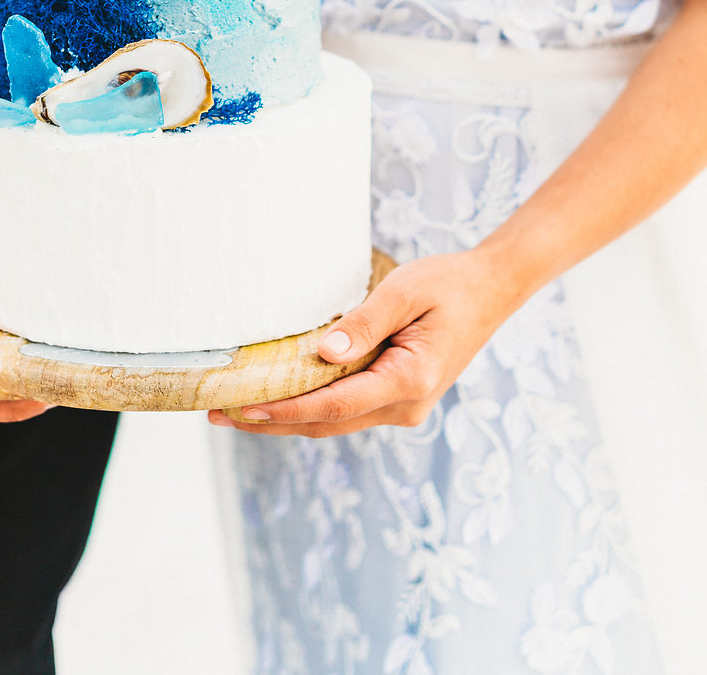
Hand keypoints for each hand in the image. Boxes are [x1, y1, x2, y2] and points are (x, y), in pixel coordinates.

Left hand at [208, 249, 515, 437]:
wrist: (491, 289)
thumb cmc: (447, 284)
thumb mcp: (405, 291)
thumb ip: (364, 323)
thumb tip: (321, 354)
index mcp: (409, 380)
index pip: (333, 406)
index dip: (283, 411)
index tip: (240, 409)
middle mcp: (406, 405)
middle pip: (326, 423)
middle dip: (271, 422)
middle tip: (216, 413)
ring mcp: (404, 406)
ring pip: (334, 422)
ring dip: (286, 419)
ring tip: (235, 410)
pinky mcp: (399, 397)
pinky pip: (347, 410)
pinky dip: (310, 408)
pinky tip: (279, 399)